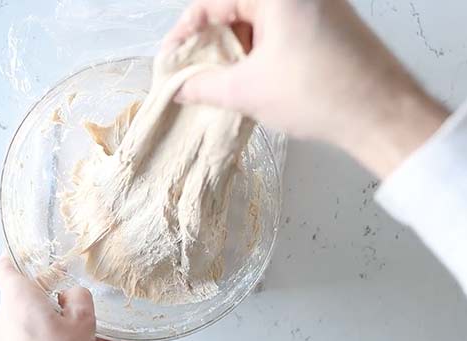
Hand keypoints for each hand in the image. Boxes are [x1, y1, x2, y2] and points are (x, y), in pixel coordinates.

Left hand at [0, 252, 139, 340]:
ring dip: (72, 331)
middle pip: (34, 302)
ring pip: (43, 328)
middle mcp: (6, 319)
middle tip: (90, 313)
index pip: (6, 267)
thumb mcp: (82, 323)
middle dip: (64, 307)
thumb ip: (78, 298)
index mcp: (18, 300)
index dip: (16, 256)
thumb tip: (72, 294)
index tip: (25, 252)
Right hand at [165, 0, 447, 177]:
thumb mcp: (246, 91)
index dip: (185, 32)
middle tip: (195, 70)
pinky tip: (252, 75)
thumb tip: (180, 88)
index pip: (212, 2)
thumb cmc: (318, 95)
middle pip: (236, 6)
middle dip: (211, 40)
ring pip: (259, 17)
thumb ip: (203, 85)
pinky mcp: (330, 20)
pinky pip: (281, 25)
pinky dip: (260, 47)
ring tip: (223, 79)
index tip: (172, 58)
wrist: (383, 114)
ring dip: (236, 46)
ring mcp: (318, 3)